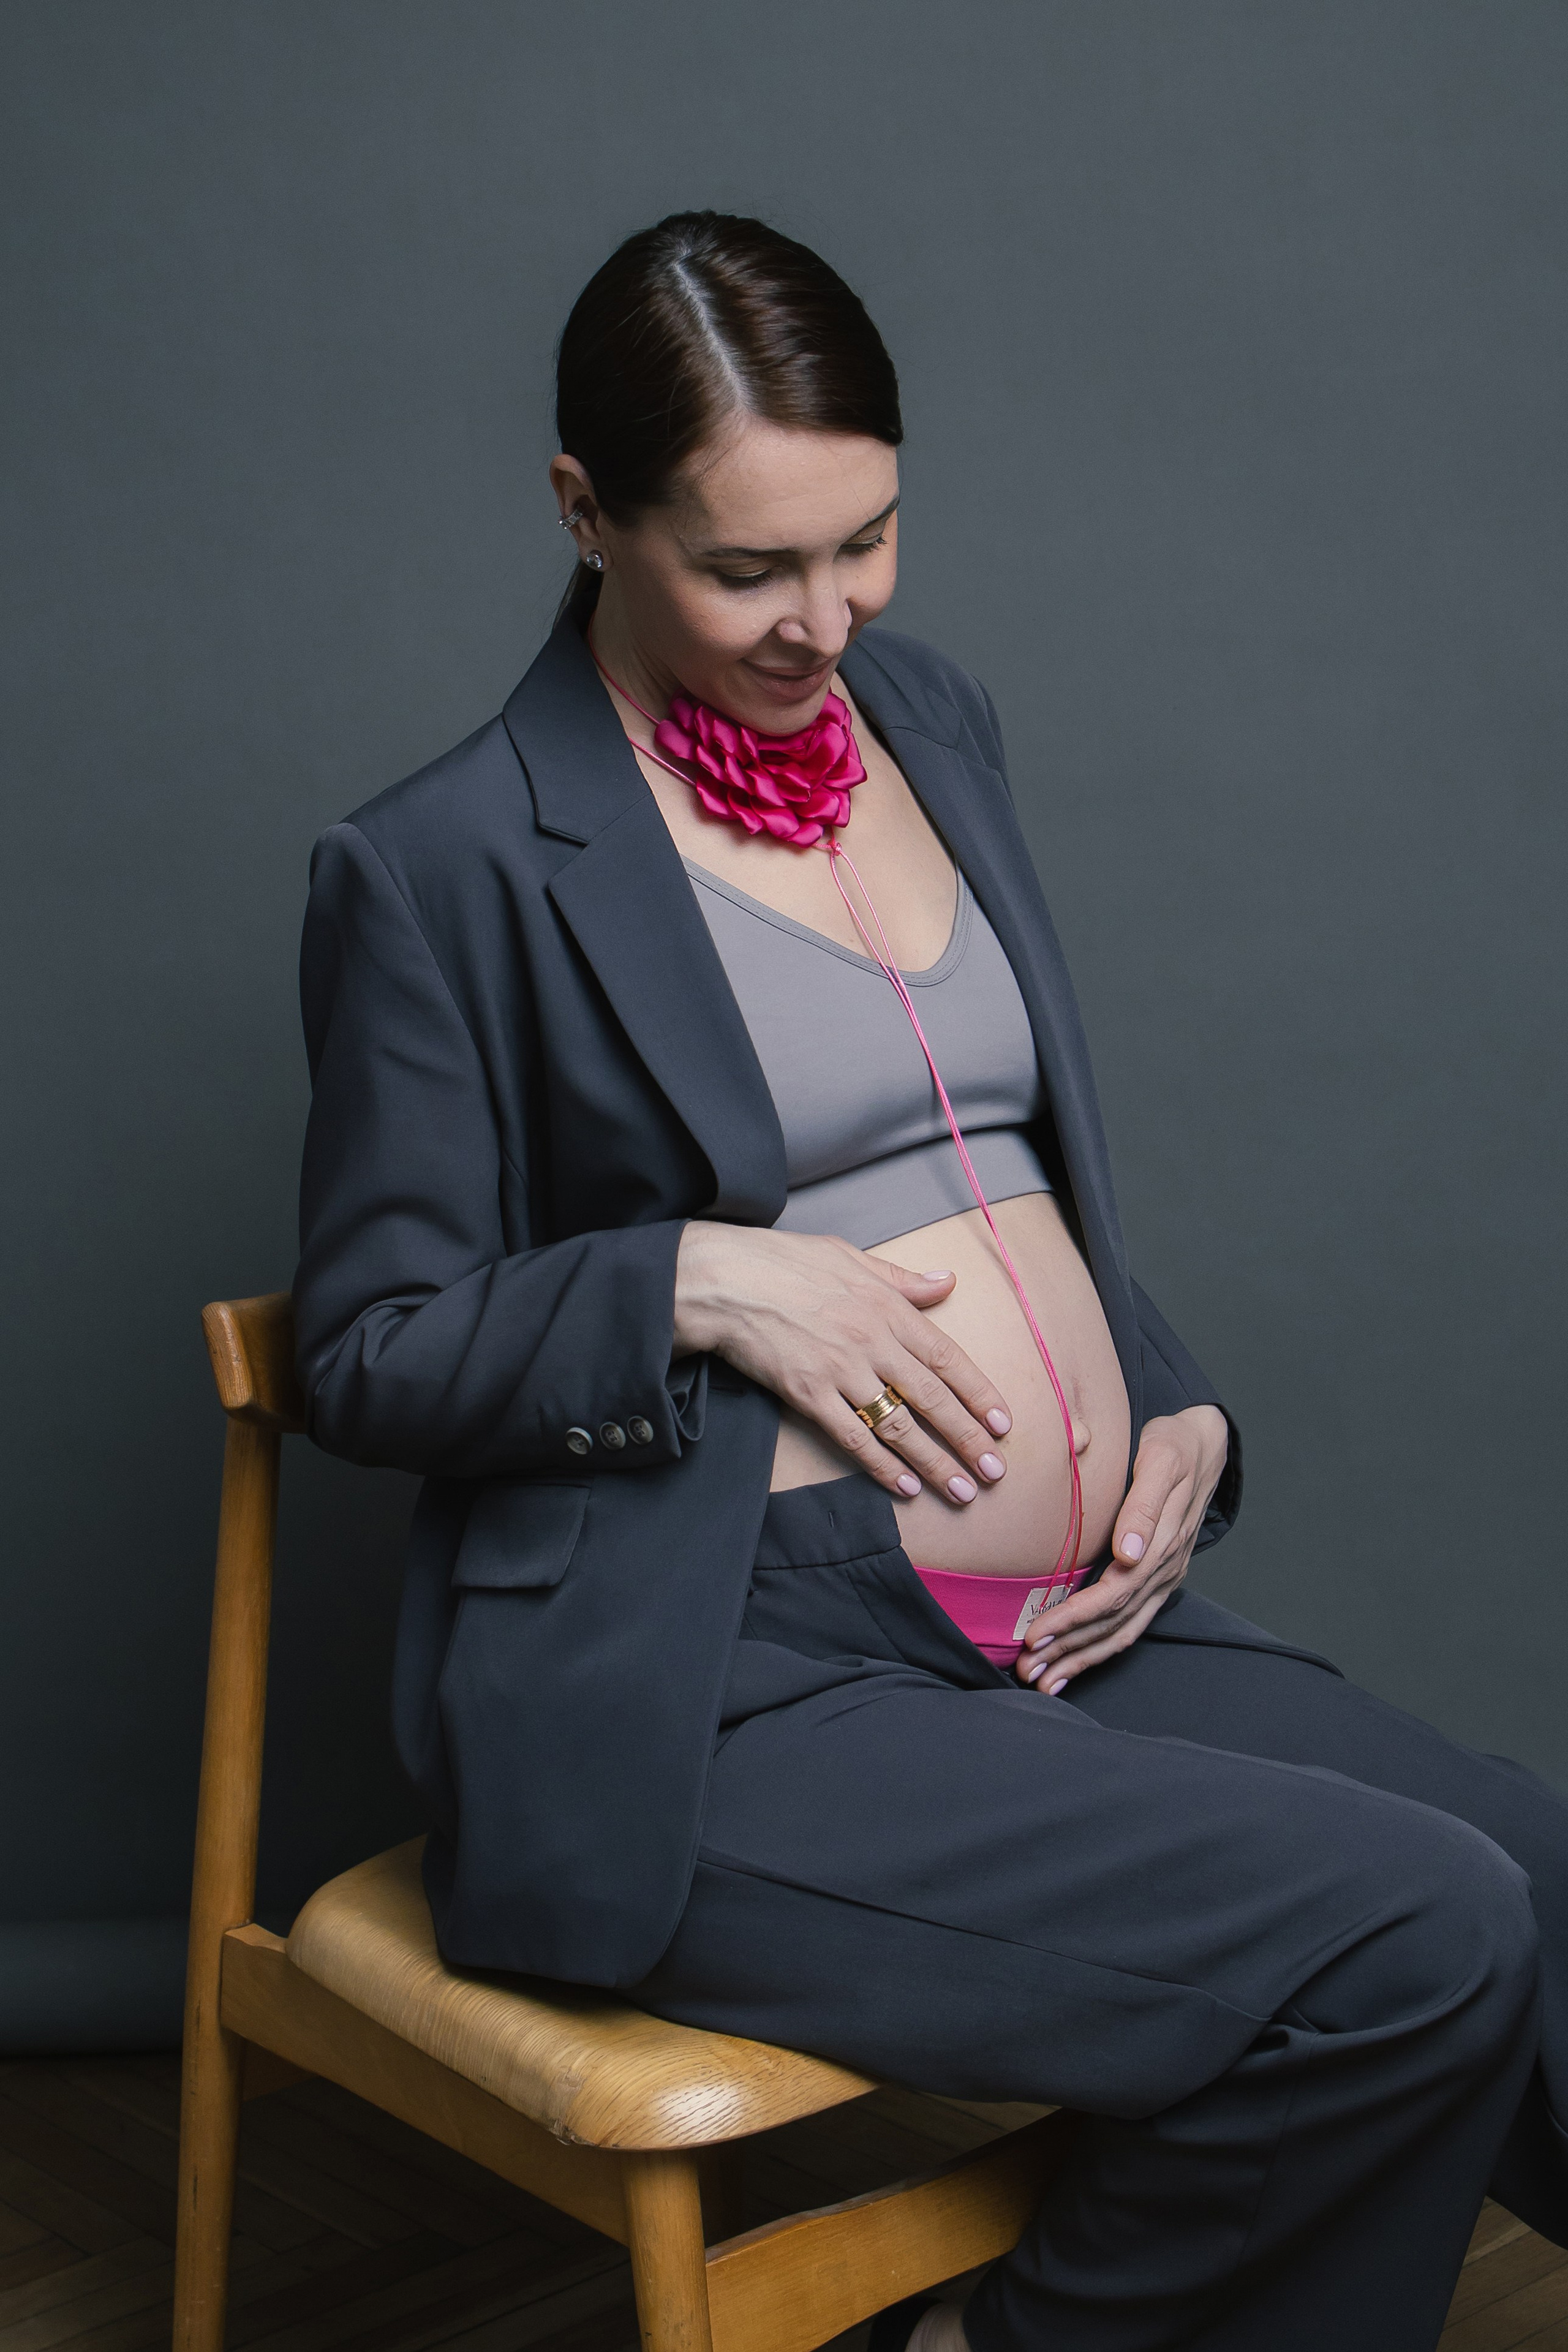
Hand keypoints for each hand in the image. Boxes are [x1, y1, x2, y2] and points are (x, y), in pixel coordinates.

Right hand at [673, 1221, 1012, 1503]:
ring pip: (898, 1424)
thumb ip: (900, 1277)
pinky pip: (852, 1436)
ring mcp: (839, 1370)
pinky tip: (903, 1486)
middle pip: (932, 1398)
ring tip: (961, 1490)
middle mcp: (871, 1341)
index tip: (1004, 1423)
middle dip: (968, 1438)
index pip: (946, 1357)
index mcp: (886, 1307)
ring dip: (934, 1461)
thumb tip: (946, 1281)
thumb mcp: (848, 1256)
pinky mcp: (806, 1393)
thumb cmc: (782, 1262)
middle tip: (995, 1472)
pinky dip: (880, 1465)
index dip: (979, 1393)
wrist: (723, 1279)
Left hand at [1017, 1404, 1228, 1693]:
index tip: (1037, 1634)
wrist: (1204, 1445)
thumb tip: (1128, 1554)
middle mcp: (1164, 1571)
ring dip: (1081, 1659)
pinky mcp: (1156, 1583)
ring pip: (1121, 1633)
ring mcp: (1163, 1581)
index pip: (1113, 1594)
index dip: (1074, 1619)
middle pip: (1113, 1623)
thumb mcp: (1161, 1460)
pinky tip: (1071, 1664)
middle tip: (1027, 1669)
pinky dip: (1098, 1649)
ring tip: (1042, 1680)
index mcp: (1163, 1545)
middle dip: (1069, 1650)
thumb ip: (1144, 1506)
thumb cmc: (1174, 1446)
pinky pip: (1128, 1626)